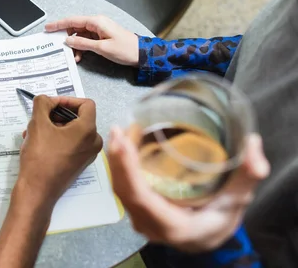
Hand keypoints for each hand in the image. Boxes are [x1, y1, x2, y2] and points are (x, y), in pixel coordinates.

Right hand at [15, 96, 102, 207]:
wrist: (37, 191)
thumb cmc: (40, 157)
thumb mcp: (38, 123)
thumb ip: (42, 103)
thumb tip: (46, 100)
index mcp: (88, 130)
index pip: (85, 104)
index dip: (66, 100)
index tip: (50, 105)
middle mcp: (93, 142)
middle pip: (77, 117)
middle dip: (55, 115)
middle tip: (39, 118)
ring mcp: (87, 154)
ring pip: (71, 131)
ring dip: (51, 127)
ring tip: (32, 131)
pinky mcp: (79, 163)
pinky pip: (70, 143)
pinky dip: (55, 139)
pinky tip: (36, 142)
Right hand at [45, 16, 138, 65]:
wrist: (141, 54)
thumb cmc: (126, 49)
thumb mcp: (102, 48)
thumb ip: (83, 44)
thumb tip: (68, 41)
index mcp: (97, 22)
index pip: (72, 20)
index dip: (58, 24)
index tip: (48, 28)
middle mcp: (97, 24)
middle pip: (74, 27)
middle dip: (65, 37)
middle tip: (57, 46)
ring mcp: (99, 30)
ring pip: (79, 36)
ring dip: (74, 45)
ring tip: (72, 55)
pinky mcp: (101, 37)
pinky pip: (86, 40)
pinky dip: (81, 48)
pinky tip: (80, 56)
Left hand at [107, 126, 269, 252]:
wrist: (208, 238)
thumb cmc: (220, 220)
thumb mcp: (237, 200)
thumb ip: (247, 175)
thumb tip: (252, 144)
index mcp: (172, 225)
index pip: (141, 198)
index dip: (128, 170)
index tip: (124, 144)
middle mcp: (150, 225)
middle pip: (125, 191)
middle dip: (118, 160)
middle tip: (119, 130)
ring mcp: (141, 219)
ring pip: (121, 190)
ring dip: (116, 161)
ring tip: (118, 132)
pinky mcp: (137, 211)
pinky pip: (123, 189)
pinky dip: (120, 167)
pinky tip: (121, 146)